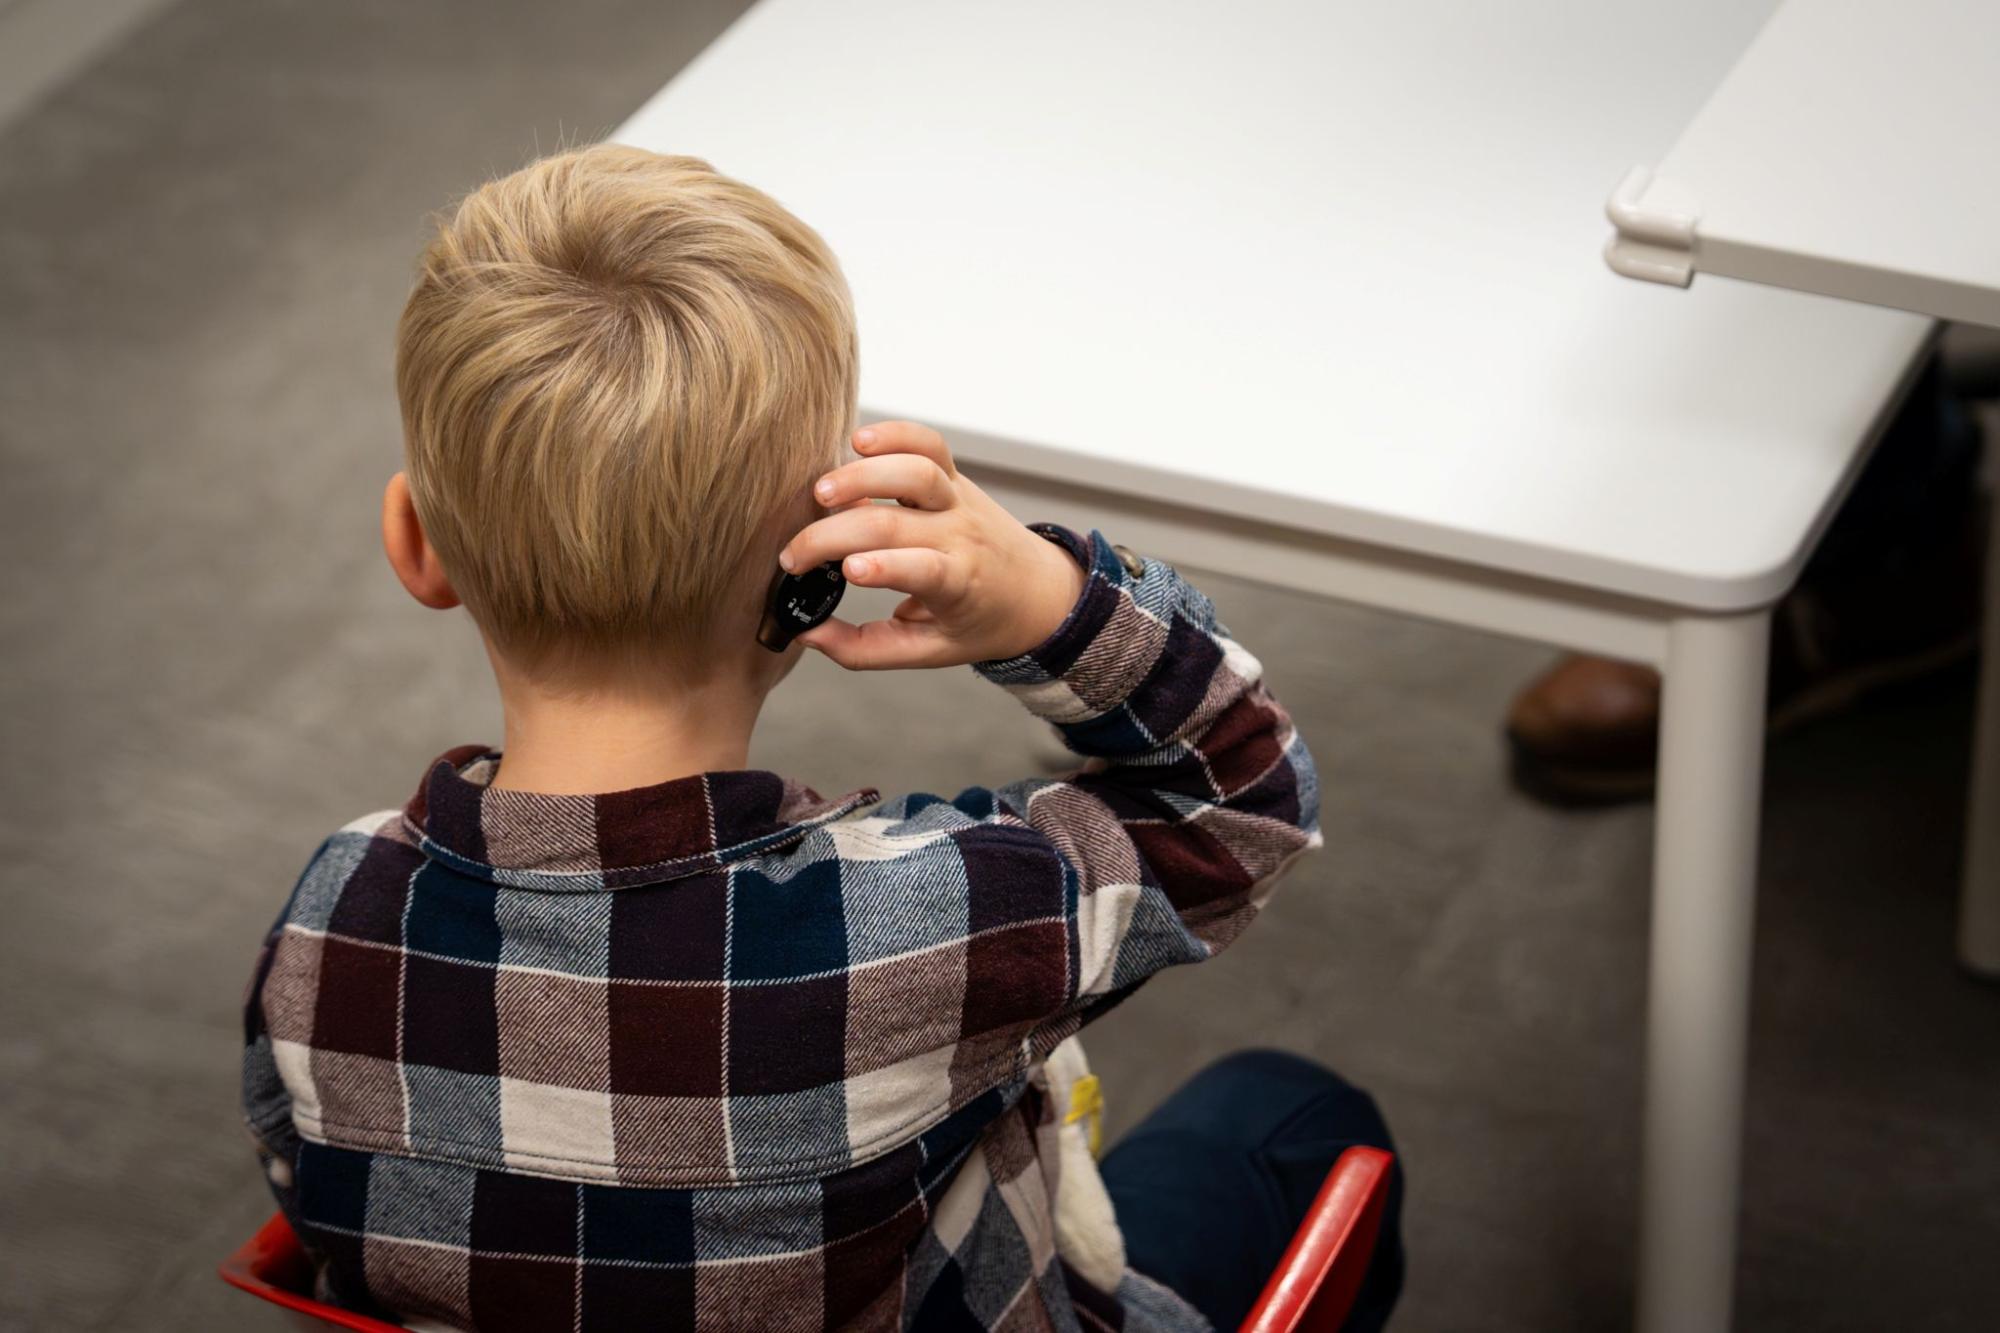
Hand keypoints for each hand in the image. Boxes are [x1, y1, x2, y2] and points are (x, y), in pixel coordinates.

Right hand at [779, 421, 1087, 669]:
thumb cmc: (979, 622)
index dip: (885, 566)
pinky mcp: (955, 477)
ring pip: (915, 471)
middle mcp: (960, 536)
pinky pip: (929, 443)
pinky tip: (859, 441)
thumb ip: (865, 649)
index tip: (844, 570)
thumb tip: (807, 633)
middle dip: (835, 535)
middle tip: (795, 556)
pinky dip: (895, 434)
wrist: (1038, 591)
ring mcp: (959, 500)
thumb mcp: (929, 651)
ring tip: (821, 493)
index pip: (924, 569)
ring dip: (864, 476)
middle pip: (893, 524)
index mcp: (959, 585)